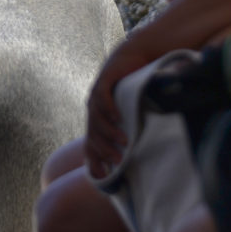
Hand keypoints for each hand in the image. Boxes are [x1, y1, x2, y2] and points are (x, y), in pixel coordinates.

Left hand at [84, 41, 148, 179]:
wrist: (131, 56)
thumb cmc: (132, 86)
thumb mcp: (129, 111)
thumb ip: (129, 129)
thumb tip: (139, 152)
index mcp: (97, 118)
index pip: (91, 142)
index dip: (94, 159)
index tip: (104, 176)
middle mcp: (93, 107)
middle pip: (93, 133)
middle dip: (104, 149)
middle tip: (117, 161)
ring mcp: (97, 94)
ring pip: (98, 118)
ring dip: (109, 132)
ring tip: (123, 142)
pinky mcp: (104, 80)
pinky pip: (103, 97)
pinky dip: (109, 109)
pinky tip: (118, 119)